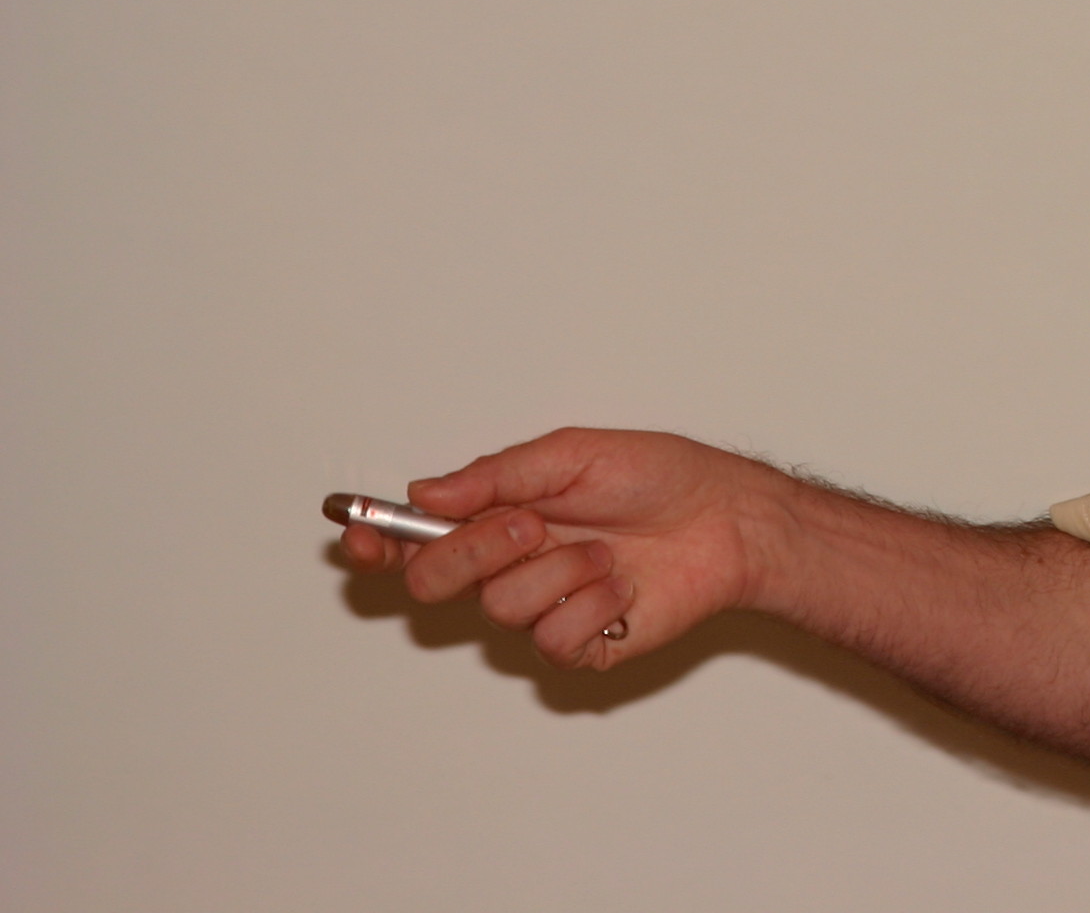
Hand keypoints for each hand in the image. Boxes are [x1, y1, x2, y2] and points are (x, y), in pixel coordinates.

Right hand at [337, 428, 779, 670]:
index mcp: (497, 515)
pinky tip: (623, 587)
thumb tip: (425, 492)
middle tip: (531, 525)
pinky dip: (592, 607)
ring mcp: (540, 609)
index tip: (355, 530)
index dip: (375, 540)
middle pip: (432, 582)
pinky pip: (552, 641)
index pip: (414, 538)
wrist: (723, 518)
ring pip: (498, 608)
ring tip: (605, 550)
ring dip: (558, 571)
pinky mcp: (578, 646)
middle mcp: (508, 565)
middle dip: (474, 551)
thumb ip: (496, 475)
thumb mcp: (573, 455)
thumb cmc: (656, 477)